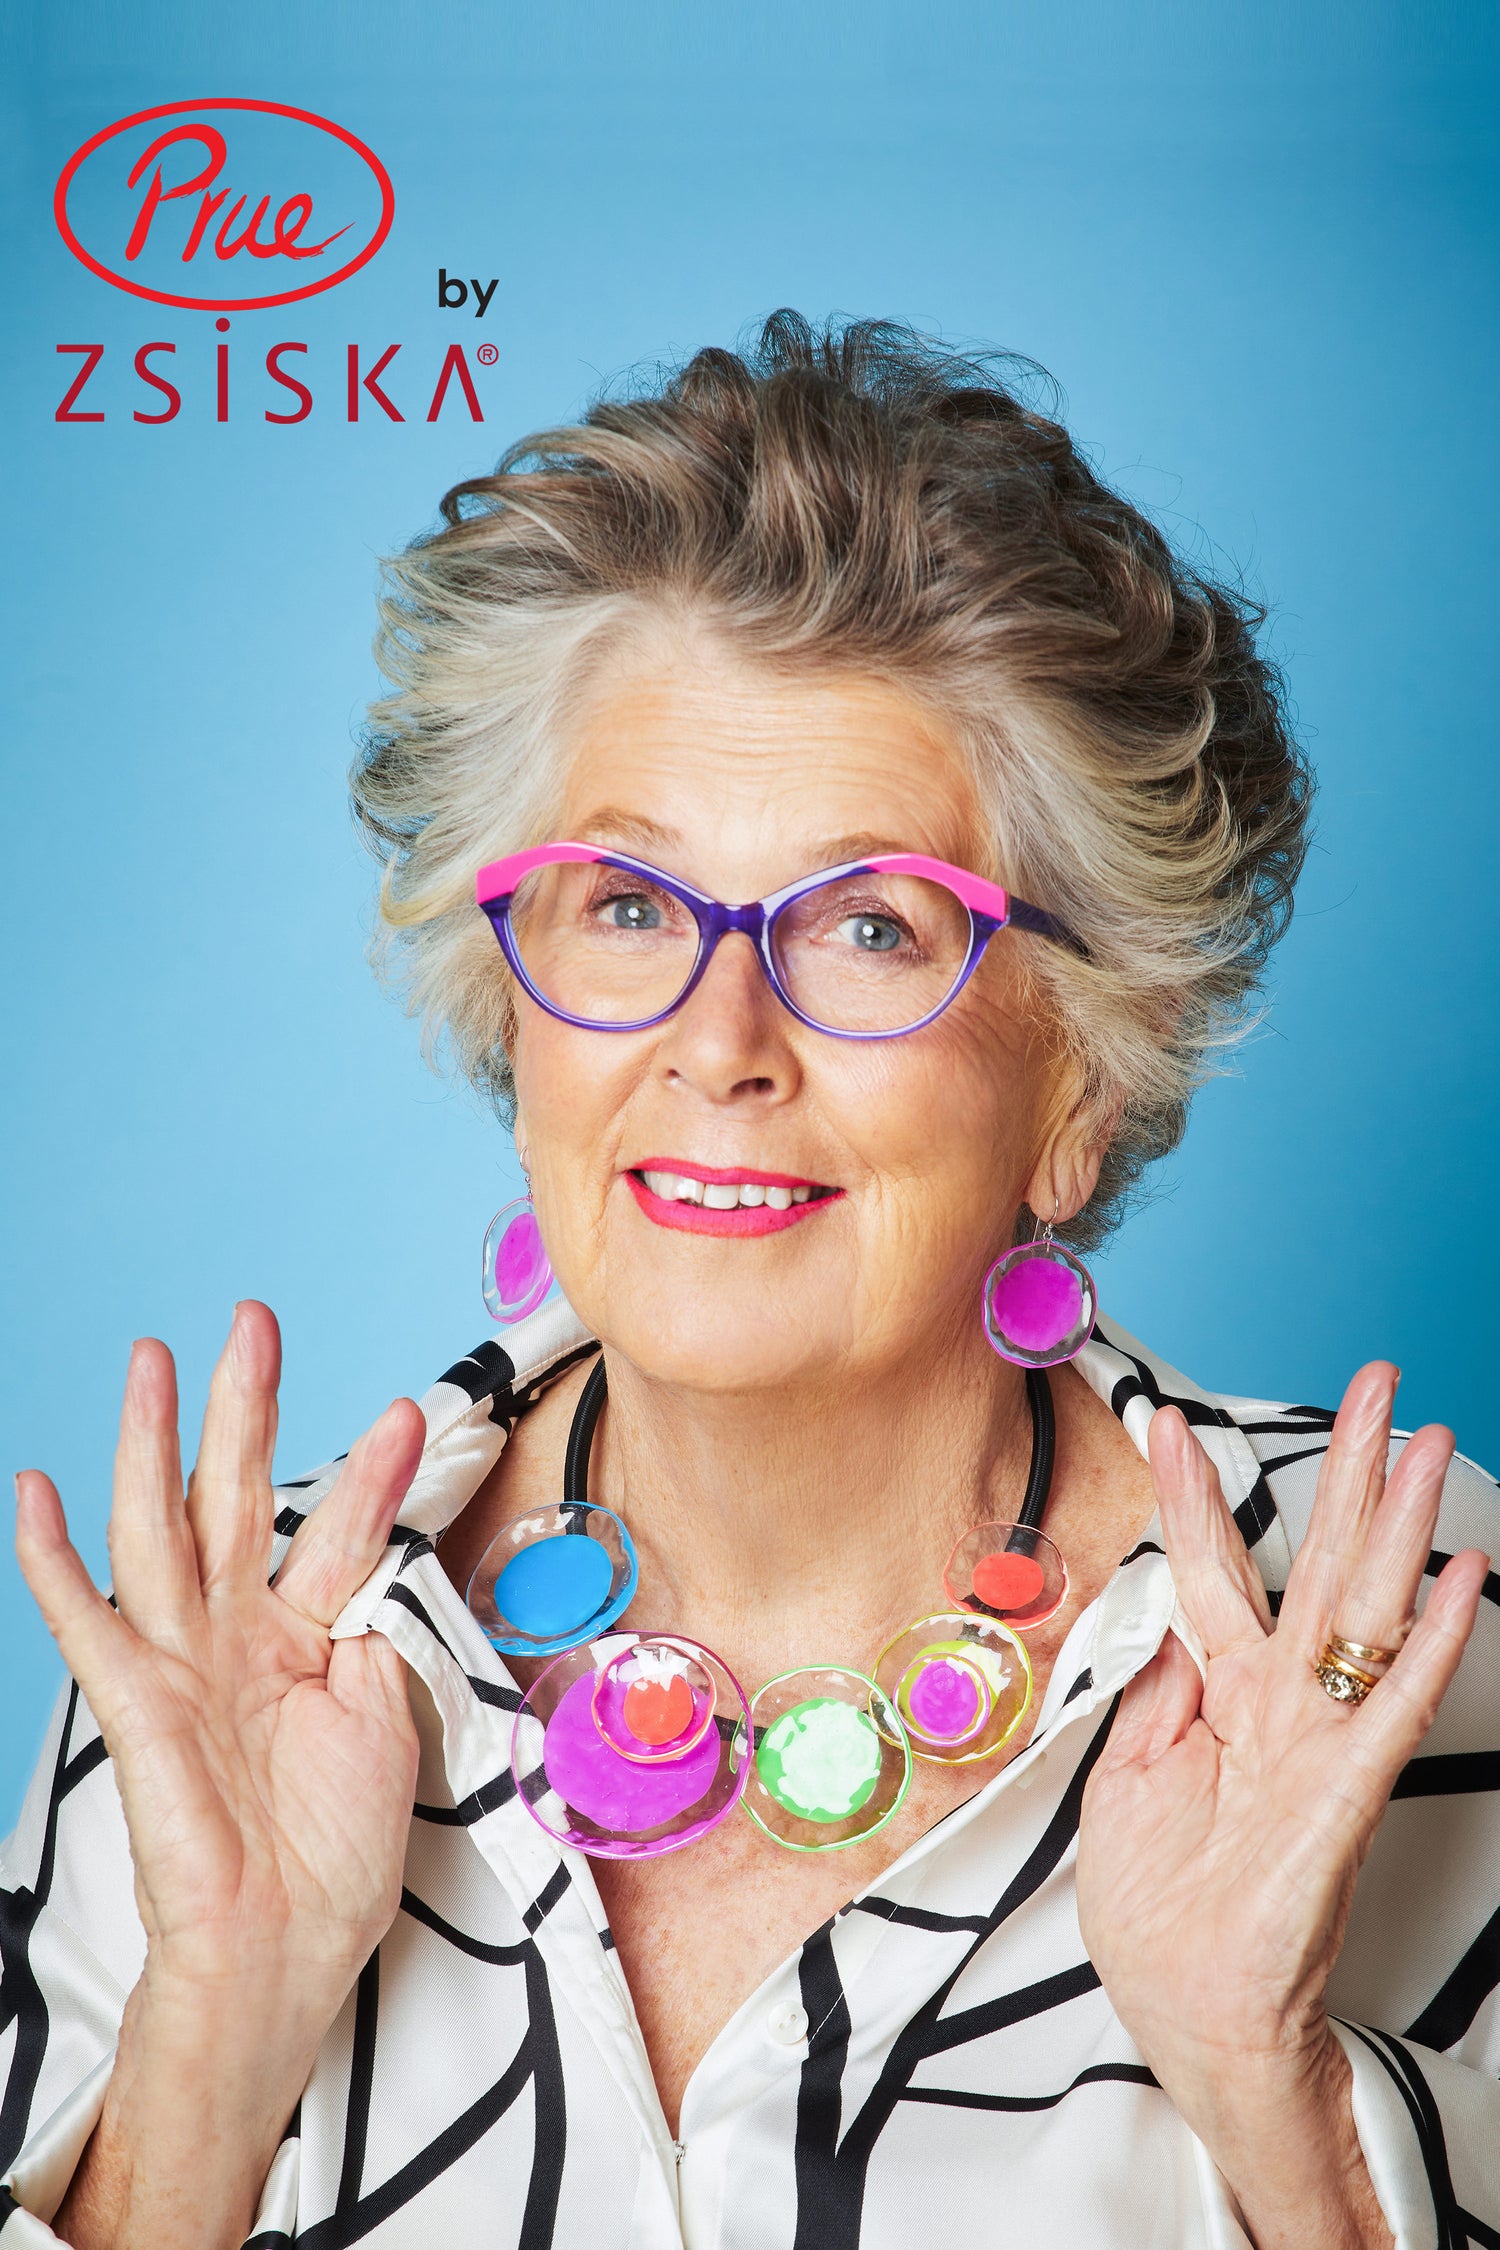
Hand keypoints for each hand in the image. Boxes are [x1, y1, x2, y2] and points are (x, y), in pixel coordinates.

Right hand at [15, 1301, 424, 2002]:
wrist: (288, 1948)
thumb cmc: (337, 1848)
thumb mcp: (383, 1714)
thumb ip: (372, 1628)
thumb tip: (380, 1563)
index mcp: (305, 1636)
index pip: (338, 1529)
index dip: (374, 1473)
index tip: (415, 1411)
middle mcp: (238, 1633)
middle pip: (235, 1495)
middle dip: (244, 1406)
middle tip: (254, 1319)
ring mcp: (183, 1662)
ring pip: (161, 1527)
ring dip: (155, 1441)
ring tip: (154, 1357)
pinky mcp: (137, 1702)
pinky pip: (88, 1621)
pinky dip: (53, 1558)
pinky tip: (34, 1490)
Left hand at [1076, 1363, 1487, 2237]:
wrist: (1190, 2025)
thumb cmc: (1156, 1917)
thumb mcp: (1123, 1786)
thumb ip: (1153, 1694)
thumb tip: (1161, 1613)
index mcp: (1216, 1701)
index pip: (1207, 1573)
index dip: (1192, 1497)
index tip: (1170, 1421)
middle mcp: (1276, 1707)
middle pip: (1316, 1563)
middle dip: (1347, 1470)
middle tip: (1379, 1382)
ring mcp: (1317, 1745)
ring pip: (1366, 1612)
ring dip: (1401, 1523)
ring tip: (1432, 1441)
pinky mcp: (1342, 1797)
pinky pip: (1391, 1707)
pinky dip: (1431, 1642)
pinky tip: (1464, 1576)